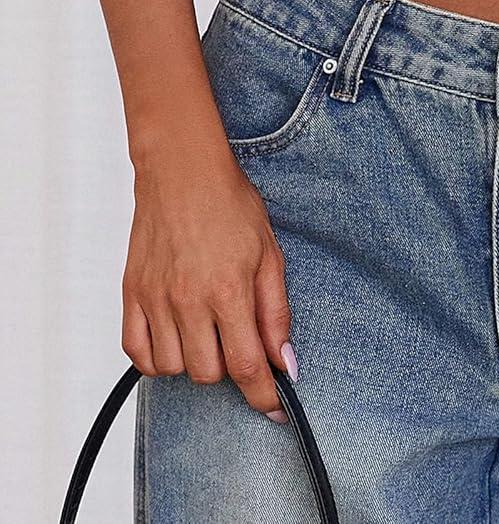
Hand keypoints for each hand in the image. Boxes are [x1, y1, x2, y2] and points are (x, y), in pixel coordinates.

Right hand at [122, 141, 296, 422]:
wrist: (182, 171)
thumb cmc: (230, 205)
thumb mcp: (269, 253)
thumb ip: (276, 312)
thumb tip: (284, 363)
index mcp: (228, 290)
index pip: (247, 365)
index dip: (262, 397)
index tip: (273, 409)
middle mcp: (188, 300)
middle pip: (208, 373)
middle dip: (230, 367)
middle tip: (237, 339)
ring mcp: (155, 298)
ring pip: (173, 368)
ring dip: (194, 360)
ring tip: (207, 330)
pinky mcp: (132, 293)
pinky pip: (137, 352)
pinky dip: (156, 357)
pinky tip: (175, 337)